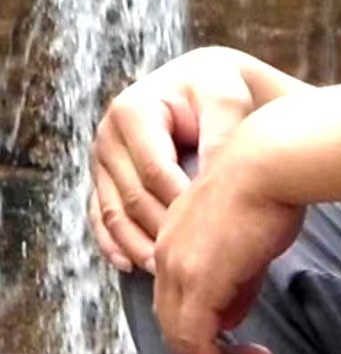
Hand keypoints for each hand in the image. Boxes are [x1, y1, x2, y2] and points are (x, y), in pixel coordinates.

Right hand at [90, 45, 259, 273]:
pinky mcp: (104, 177)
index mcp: (133, 110)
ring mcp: (102, 158)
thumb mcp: (226, 101)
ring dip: (137, 245)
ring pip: (113, 213)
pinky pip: (101, 217)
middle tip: (192, 262)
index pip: (154, 171)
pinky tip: (133, 264)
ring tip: (165, 270)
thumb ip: (220, 137)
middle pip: (131, 197)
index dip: (181, 203)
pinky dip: (114, 243)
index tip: (210, 230)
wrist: (206, 82)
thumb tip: (212, 184)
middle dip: (161, 230)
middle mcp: (108, 134)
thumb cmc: (219, 89)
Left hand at [150, 135, 304, 353]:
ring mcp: (179, 271)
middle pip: (172, 322)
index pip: (175, 294)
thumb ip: (236, 279)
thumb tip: (231, 317)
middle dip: (206, 350)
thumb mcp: (247, 235)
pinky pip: (198, 344)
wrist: (270, 162)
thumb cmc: (270, 182)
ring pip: (181, 339)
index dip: (202, 321)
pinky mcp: (199, 286)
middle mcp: (166, 254)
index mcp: (174, 235)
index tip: (238, 332)